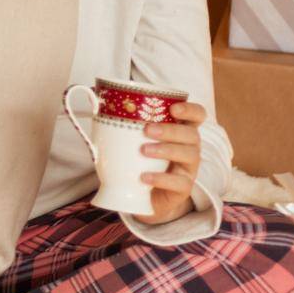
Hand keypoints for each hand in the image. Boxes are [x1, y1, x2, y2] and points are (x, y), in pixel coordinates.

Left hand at [128, 100, 205, 225]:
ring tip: (143, 150)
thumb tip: (96, 96)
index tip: (173, 108)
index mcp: (179, 130)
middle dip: (171, 130)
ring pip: (189, 155)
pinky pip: (179, 183)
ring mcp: (188, 169)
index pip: (197, 115)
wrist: (137, 195)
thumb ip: (122, 120)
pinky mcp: (183, 189)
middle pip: (192, 134)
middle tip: (147, 129)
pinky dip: (161, 179)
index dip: (190, 109)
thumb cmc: (136, 160)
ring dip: (166, 150)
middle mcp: (189, 147)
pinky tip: (144, 177)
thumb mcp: (130, 139)